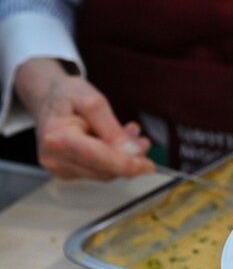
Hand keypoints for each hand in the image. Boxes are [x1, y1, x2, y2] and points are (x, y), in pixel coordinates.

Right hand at [14, 58, 154, 179]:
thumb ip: (113, 129)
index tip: (149, 166)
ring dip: (122, 157)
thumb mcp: (93, 101)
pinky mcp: (65, 172)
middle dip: (129, 158)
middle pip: (105, 171)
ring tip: (128, 134)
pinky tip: (114, 142)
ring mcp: (58, 168)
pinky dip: (112, 159)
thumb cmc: (67, 95)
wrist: (48, 98)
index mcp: (58, 138)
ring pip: (104, 173)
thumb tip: (133, 153)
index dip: (129, 165)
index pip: (101, 160)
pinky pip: (98, 171)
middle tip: (142, 140)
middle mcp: (54, 158)